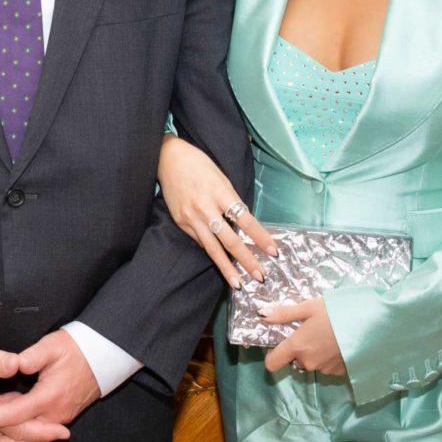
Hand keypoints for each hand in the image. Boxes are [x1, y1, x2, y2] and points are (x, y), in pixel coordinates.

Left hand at [0, 330, 99, 441]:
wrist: (101, 357)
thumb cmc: (74, 349)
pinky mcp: (59, 419)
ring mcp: (58, 419)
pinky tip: (4, 436)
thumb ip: (33, 356)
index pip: (16, 413)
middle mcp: (54, 414)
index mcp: (50, 396)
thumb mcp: (52, 346)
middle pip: (23, 439)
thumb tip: (17, 364)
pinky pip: (37, 438)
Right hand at [158, 134, 276, 288]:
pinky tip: (221, 263)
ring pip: (212, 248)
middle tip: (260, 277)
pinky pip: (200, 241)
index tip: (273, 252)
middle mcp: (205, 208)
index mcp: (220, 193)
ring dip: (227, 268)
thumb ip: (232, 201)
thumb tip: (244, 224)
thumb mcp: (221, 178)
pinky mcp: (181, 222)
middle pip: (230, 240)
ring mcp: (191, 217)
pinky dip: (212, 252)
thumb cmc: (199, 164)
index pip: (246, 220)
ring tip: (238, 283)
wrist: (167, 158)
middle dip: (247, 260)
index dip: (260, 238)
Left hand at [263, 298, 346, 376]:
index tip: (281, 344)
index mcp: (297, 346)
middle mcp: (308, 362)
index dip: (273, 355)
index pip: (272, 363)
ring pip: (313, 363)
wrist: (373, 325)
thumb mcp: (310, 307)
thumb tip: (262, 315)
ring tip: (329, 335)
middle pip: (295, 360)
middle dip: (300, 349)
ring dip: (316, 353)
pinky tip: (340, 343)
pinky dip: (330, 357)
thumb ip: (285, 314)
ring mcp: (325, 369)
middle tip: (312, 331)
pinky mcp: (340, 372)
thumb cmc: (339, 311)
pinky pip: (327, 366)